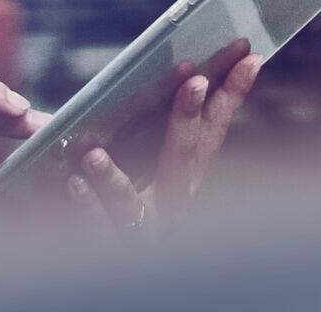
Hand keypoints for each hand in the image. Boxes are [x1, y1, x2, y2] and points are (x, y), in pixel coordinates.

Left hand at [67, 50, 261, 239]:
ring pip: (132, 205)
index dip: (232, 94)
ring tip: (91, 154)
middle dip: (190, 118)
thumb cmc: (119, 199)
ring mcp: (143, 230)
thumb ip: (148, 123)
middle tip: (196, 81)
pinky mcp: (109, 247)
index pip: (213, 129)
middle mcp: (172, 203)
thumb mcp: (140, 157)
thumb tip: (161, 71)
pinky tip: (72, 183)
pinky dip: (85, 206)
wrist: (102, 264)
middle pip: (184, 159)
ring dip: (113, 179)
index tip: (248, 56)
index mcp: (184, 177)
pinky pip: (96, 229)